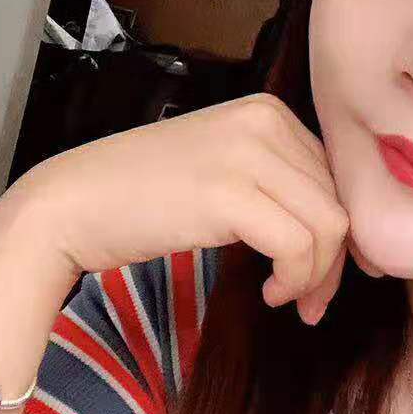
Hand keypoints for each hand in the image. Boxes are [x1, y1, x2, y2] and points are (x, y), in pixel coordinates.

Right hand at [16, 93, 382, 324]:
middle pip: (340, 200)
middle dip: (335, 260)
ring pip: (329, 225)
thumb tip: (342, 229)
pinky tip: (270, 294)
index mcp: (268, 112)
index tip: (329, 272)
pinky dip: (294, 280)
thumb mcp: (225, 170)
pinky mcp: (229, 193)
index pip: (336, 175)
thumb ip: (279, 184)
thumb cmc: (143, 196)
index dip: (342, 231)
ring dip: (318, 276)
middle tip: (311, 301)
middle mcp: (265, 120)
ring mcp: (247, 153)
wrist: (70, 203)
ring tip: (287, 298)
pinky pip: (298, 246)